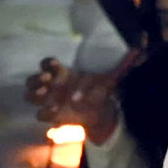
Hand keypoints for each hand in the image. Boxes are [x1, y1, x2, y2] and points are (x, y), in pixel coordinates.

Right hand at [24, 50, 139, 142]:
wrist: (99, 112)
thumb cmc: (99, 91)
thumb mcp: (108, 81)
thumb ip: (118, 69)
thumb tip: (137, 52)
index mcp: (62, 73)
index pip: (48, 64)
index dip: (48, 64)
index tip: (54, 65)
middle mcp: (52, 85)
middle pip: (32, 79)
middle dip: (36, 79)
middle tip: (46, 80)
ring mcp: (50, 100)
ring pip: (31, 95)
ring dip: (35, 95)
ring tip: (45, 94)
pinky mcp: (52, 115)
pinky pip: (40, 114)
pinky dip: (46, 113)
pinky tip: (55, 111)